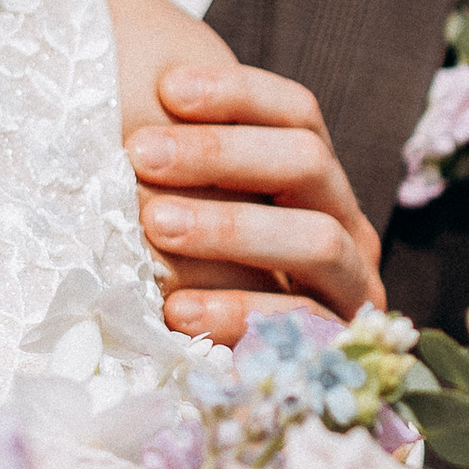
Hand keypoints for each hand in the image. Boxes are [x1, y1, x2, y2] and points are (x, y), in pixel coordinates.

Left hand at [128, 62, 384, 343]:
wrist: (223, 380)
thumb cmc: (179, 268)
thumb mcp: (175, 205)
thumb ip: (165, 165)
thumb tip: (119, 108)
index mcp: (309, 172)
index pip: (294, 112)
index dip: (236, 93)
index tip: (167, 88)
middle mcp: (341, 218)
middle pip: (306, 160)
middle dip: (221, 152)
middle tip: (140, 154)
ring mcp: (350, 282)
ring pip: (317, 238)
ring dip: (233, 228)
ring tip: (155, 225)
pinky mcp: (339, 343)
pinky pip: (303, 321)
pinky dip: (240, 312)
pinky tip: (178, 311)